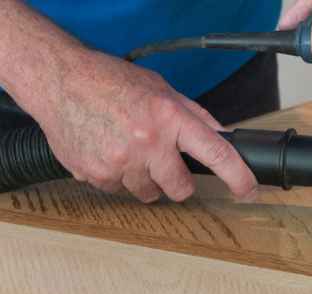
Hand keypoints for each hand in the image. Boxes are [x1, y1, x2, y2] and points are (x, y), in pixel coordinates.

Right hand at [31, 50, 257, 202]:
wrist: (60, 81)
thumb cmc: (112, 81)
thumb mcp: (162, 90)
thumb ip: (195, 116)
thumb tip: (224, 138)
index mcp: (170, 118)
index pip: (216, 154)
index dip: (238, 177)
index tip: (250, 191)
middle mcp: (148, 142)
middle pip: (181, 188)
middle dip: (178, 181)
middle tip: (163, 162)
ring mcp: (119, 162)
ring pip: (147, 192)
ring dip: (144, 178)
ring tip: (127, 148)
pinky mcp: (95, 175)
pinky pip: (118, 190)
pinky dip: (116, 176)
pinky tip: (107, 150)